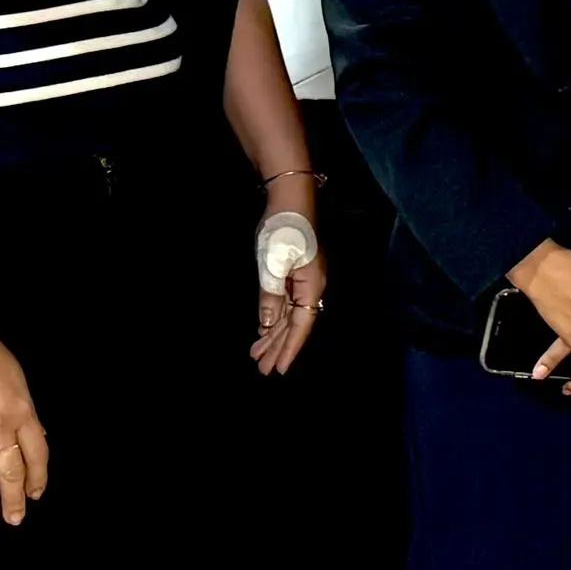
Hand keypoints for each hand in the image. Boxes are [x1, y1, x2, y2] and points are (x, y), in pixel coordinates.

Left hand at [252, 177, 327, 376]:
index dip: (289, 349)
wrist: (291, 199)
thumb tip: (266, 323)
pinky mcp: (294, 273)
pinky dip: (274, 318)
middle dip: (279, 347)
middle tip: (263, 369)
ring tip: (258, 355)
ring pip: (289, 315)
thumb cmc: (284, 231)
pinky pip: (285, 303)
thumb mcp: (273, 264)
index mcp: (312, 288)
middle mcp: (311, 288)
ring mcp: (303, 280)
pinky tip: (264, 329)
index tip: (278, 370)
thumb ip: (271, 296)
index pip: (301, 326)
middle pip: (296, 325)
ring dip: (274, 335)